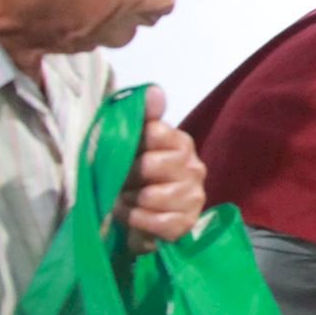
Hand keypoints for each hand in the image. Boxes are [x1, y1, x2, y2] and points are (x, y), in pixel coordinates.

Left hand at [114, 86, 206, 251]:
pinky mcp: (186, 223)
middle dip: (127, 177)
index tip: (124, 153)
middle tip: (122, 182)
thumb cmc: (134, 177)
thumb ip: (142, 116)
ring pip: (149, 196)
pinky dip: (134, 220)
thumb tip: (154, 91)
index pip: (154, 132)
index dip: (132, 145)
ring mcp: (194, 197)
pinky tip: (133, 217)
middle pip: (149, 165)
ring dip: (128, 201)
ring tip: (126, 200)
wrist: (141, 218)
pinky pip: (151, 220)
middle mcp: (194, 167)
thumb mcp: (132, 144)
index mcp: (180, 142)